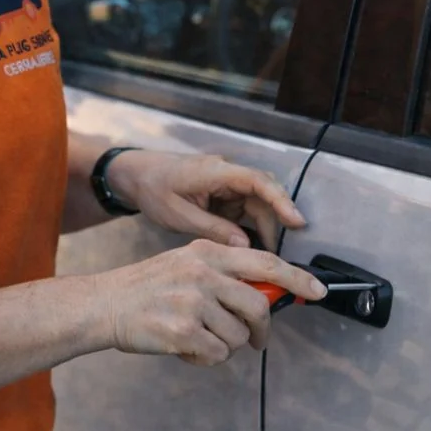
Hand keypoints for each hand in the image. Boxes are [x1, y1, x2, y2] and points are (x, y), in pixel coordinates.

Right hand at [99, 240, 326, 364]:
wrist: (104, 305)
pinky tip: (185, 347)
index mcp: (206, 252)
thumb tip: (268, 296)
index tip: (317, 291)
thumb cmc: (147, 288)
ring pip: (238, 337)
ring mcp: (193, 302)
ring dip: (223, 345)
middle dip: (260, 330)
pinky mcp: (183, 331)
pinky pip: (217, 355)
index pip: (265, 262)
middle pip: (258, 307)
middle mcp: (202, 273)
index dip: (296, 279)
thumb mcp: (186, 265)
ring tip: (196, 336)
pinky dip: (205, 358)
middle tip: (255, 341)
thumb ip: (224, 275)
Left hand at [106, 150, 305, 249]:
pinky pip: (244, 209)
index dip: (281, 201)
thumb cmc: (153, 190)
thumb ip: (212, 229)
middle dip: (276, 221)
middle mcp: (226, 174)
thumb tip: (245, 245)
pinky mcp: (222, 194)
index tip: (297, 222)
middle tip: (282, 253)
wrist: (134, 176)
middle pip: (263, 194)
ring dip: (264, 228)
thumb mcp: (179, 214)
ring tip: (267, 257)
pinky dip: (250, 228)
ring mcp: (225, 184)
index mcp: (215, 172)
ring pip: (256, 204)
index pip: (257, 182)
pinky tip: (251, 249)